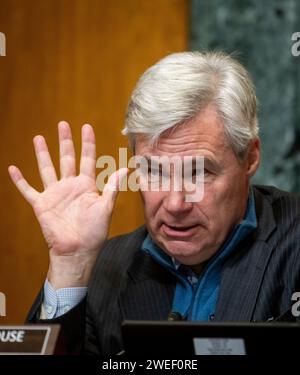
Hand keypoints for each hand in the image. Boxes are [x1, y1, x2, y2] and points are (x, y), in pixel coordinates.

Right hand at [8, 121, 127, 287]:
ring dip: (42, 154)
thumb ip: (113, 187)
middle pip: (66, 158)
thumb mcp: (106, 207)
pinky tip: (13, 169)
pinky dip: (20, 181)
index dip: (87, 143)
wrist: (78, 250)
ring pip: (47, 168)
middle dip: (65, 141)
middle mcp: (70, 186)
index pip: (87, 159)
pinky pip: (28, 190)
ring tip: (38, 138)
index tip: (86, 127)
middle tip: (62, 124)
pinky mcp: (41, 205)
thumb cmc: (94, 232)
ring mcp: (55, 194)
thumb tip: (126, 168)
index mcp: (86, 185)